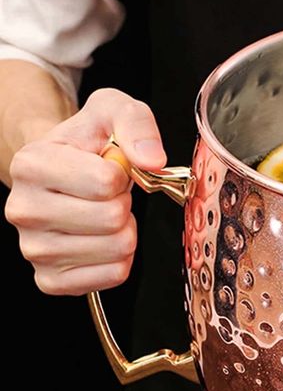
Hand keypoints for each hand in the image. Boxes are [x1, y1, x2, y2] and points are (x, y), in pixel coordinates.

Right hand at [4, 88, 165, 294]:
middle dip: (124, 203)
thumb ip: (136, 123)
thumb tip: (152, 160)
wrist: (64, 170)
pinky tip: (103, 238)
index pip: (106, 182)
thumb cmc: (90, 142)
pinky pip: (113, 275)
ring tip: (104, 212)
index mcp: (30, 165)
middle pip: (112, 219)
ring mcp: (34, 250)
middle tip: (109, 194)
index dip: (123, 174)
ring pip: (117, 249)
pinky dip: (121, 257)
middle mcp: (22, 210)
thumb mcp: (113, 111)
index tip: (110, 167)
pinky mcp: (51, 279)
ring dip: (125, 230)